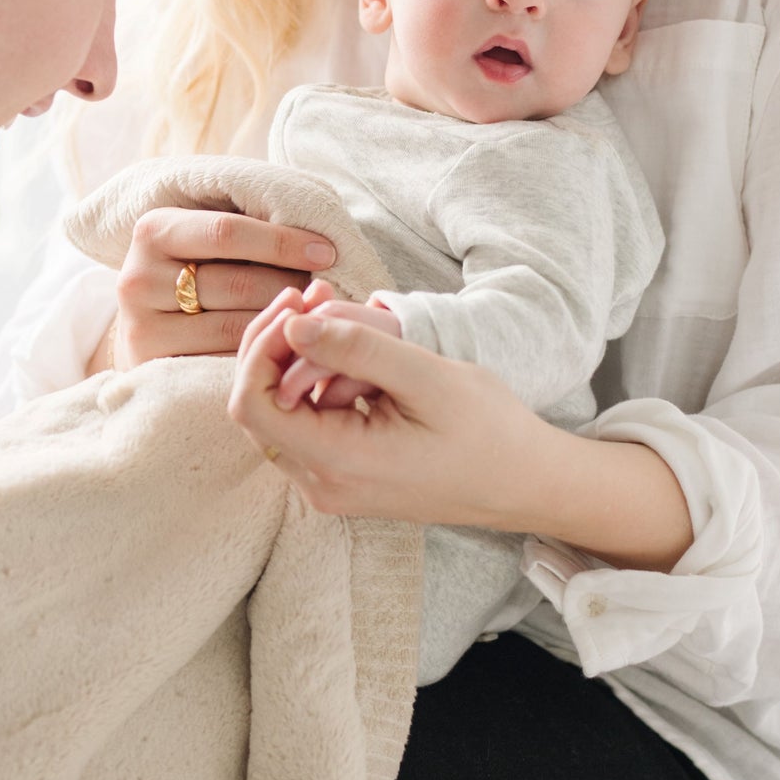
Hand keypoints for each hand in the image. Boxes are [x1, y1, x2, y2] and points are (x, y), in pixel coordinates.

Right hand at [106, 207, 336, 369]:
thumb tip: (315, 228)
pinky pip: (226, 360)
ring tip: (316, 316)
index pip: (227, 232)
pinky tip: (289, 347)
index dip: (282, 241)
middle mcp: (139, 277)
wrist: (144, 323)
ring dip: (284, 322)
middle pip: (238, 283)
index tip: (327, 252)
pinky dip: (264, 353)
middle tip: (327, 290)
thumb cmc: (192, 269)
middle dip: (291, 286)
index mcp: (153, 230)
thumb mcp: (202, 235)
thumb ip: (243, 225)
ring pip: (236, 325)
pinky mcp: (154, 366)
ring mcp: (142, 326)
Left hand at [228, 287, 555, 527]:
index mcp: (338, 464)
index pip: (252, 404)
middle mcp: (322, 484)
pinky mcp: (342, 474)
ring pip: (277, 411)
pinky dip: (313, 378)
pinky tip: (342, 345)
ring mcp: (329, 484)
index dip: (261, 346)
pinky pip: (304, 421)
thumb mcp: (426, 376)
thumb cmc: (489, 431)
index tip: (297, 305)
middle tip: (311, 295)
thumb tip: (293, 324)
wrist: (526, 482)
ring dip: (292, 357)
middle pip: (256, 407)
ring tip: (328, 307)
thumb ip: (356, 350)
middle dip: (274, 343)